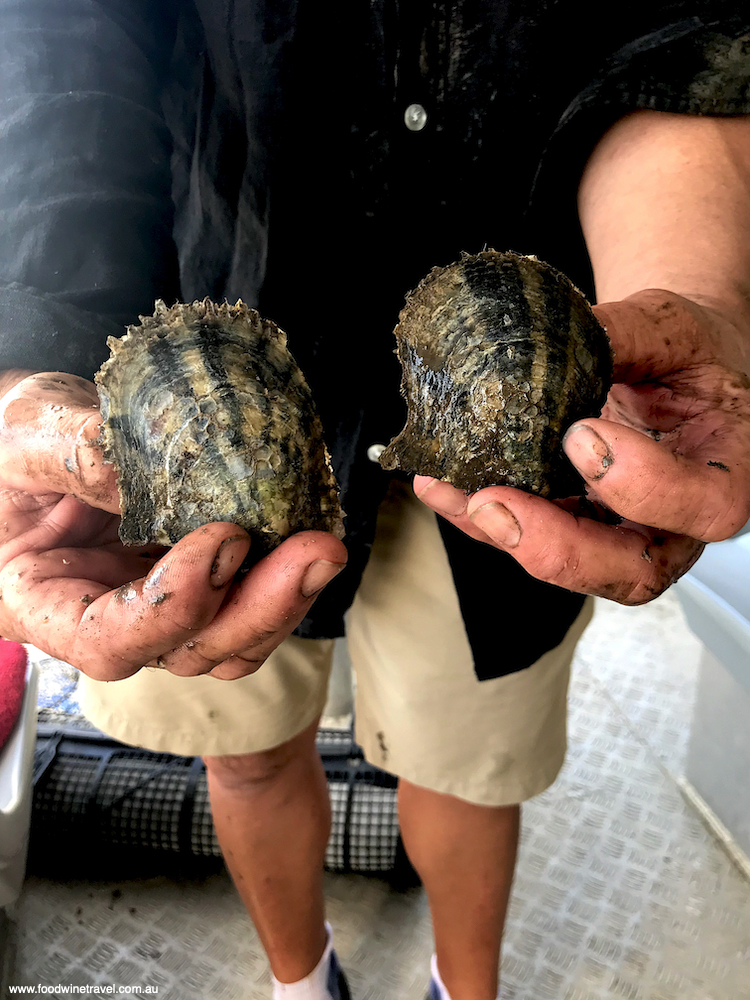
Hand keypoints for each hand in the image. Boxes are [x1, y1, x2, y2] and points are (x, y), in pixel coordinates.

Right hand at [0, 372, 346, 678]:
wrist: (41, 438)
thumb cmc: (10, 445)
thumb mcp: (26, 435)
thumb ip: (79, 455)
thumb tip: (157, 475)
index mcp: (45, 603)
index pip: (110, 639)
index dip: (173, 606)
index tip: (223, 541)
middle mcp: (107, 618)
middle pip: (189, 651)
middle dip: (259, 608)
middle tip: (314, 552)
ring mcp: (156, 604)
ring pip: (230, 639)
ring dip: (283, 599)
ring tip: (321, 546)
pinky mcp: (195, 579)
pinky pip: (245, 599)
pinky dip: (280, 576)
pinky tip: (303, 532)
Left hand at [415, 290, 749, 604]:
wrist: (668, 369)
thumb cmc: (684, 355)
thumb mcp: (671, 330)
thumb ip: (627, 336)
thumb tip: (560, 336)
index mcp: (728, 472)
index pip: (704, 506)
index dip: (643, 485)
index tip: (581, 436)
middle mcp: (681, 523)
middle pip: (635, 571)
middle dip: (559, 548)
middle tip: (496, 506)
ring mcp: (628, 534)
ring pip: (577, 568)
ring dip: (508, 538)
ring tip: (456, 496)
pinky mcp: (581, 529)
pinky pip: (534, 539)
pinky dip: (483, 520)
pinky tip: (444, 489)